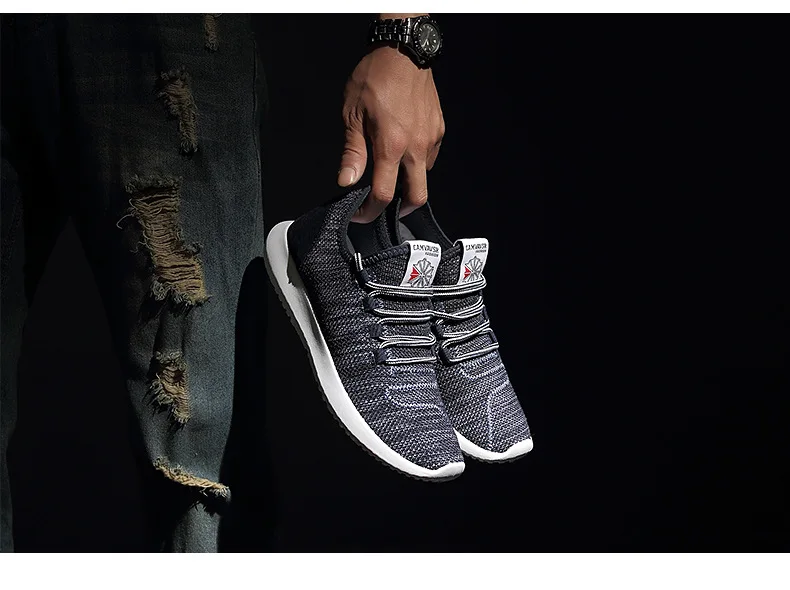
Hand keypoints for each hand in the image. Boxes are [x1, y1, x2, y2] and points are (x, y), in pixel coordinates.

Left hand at [338, 41, 444, 221]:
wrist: (404, 51)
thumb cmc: (375, 77)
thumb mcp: (353, 114)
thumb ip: (352, 152)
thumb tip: (346, 181)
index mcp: (392, 146)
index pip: (384, 194)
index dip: (370, 211)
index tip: (360, 213)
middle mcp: (416, 147)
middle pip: (416, 197)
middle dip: (400, 210)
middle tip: (384, 208)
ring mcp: (431, 139)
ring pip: (424, 176)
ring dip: (408, 182)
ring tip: (391, 173)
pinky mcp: (439, 129)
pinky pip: (430, 156)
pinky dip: (417, 162)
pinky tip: (404, 150)